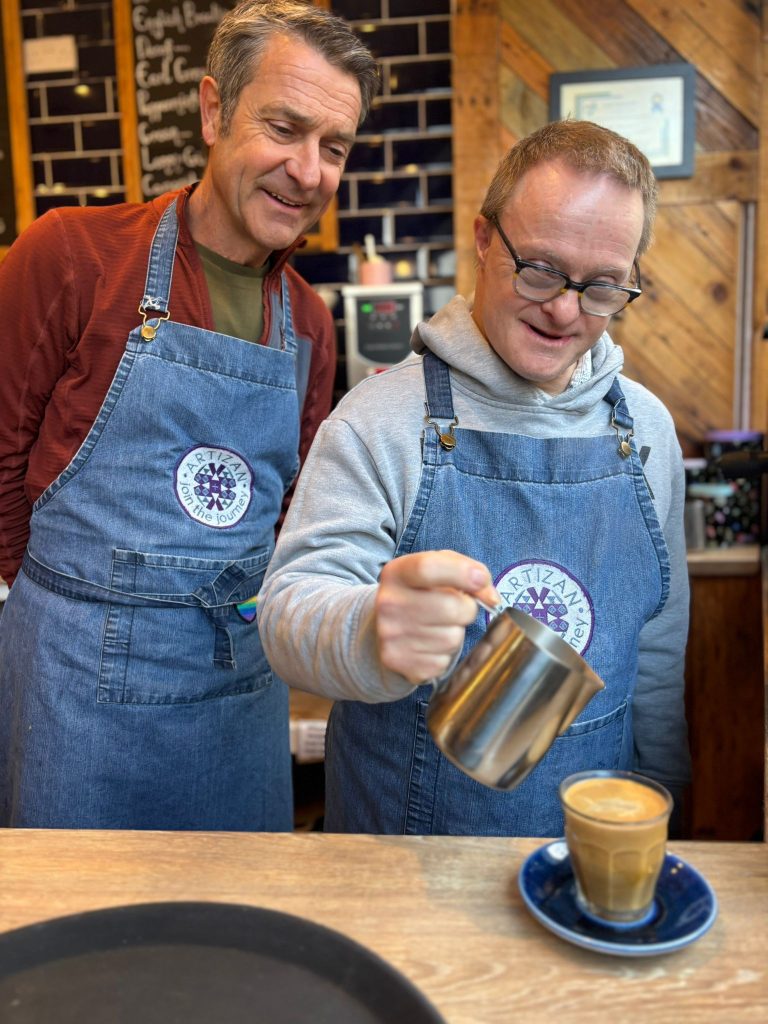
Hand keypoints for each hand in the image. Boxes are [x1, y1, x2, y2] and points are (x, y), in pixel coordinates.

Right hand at [374, 550, 499, 683]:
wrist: (383, 627)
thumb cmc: (421, 594)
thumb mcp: (438, 570)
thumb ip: (468, 571)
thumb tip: (491, 599)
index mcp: (397, 573)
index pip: (428, 568)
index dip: (462, 573)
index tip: (479, 579)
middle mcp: (389, 604)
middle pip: (453, 608)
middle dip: (466, 609)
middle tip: (455, 608)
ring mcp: (391, 636)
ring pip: (452, 638)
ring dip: (455, 633)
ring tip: (438, 626)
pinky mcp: (399, 662)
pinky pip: (444, 661)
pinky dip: (444, 654)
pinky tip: (429, 644)